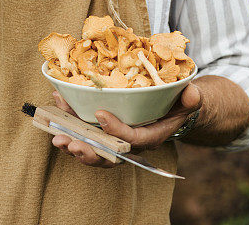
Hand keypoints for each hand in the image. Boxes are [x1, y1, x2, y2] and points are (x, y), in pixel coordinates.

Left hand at [51, 84, 201, 167]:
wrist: (175, 108)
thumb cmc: (180, 103)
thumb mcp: (190, 99)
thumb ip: (192, 99)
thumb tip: (192, 94)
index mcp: (151, 136)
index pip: (132, 139)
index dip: (116, 130)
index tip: (100, 115)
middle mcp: (131, 142)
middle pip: (108, 154)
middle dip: (87, 150)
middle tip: (68, 142)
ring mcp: (116, 137)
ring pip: (94, 148)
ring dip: (73, 142)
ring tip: (56, 135)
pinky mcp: (105, 129)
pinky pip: (86, 131)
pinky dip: (70, 122)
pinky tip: (57, 107)